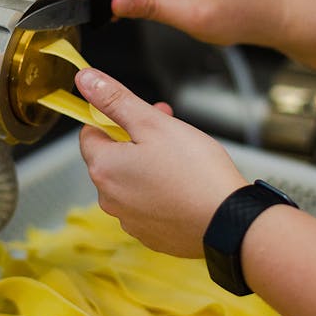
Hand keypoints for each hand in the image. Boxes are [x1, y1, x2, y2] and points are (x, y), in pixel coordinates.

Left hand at [75, 68, 246, 257]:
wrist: (229, 222)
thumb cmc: (194, 172)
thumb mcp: (153, 124)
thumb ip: (115, 100)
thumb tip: (86, 80)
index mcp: (104, 169)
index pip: (90, 134)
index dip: (114, 117)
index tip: (140, 114)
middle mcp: (109, 199)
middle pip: (112, 158)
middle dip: (136, 139)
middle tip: (168, 129)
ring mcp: (129, 220)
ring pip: (131, 181)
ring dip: (148, 165)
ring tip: (181, 159)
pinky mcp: (150, 234)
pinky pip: (147, 205)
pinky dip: (160, 192)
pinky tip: (184, 186)